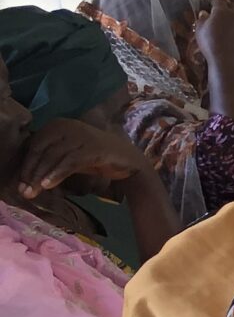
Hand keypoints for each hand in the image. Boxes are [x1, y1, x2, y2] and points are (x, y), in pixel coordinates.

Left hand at [15, 119, 148, 195]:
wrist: (129, 161)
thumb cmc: (96, 158)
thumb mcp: (68, 156)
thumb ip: (49, 159)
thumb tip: (26, 176)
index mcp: (58, 124)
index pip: (35, 144)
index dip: (26, 165)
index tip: (21, 184)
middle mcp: (68, 125)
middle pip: (41, 150)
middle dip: (31, 172)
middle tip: (25, 191)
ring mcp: (81, 135)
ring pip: (53, 156)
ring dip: (41, 176)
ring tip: (34, 192)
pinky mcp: (93, 147)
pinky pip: (69, 161)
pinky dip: (57, 174)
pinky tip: (49, 185)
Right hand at [195, 0, 233, 64]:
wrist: (228, 60)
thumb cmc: (210, 44)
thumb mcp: (200, 30)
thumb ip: (202, 19)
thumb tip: (204, 13)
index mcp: (221, 10)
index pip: (217, 1)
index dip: (213, 4)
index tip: (211, 7)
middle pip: (230, 6)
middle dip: (225, 8)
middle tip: (220, 14)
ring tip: (227, 24)